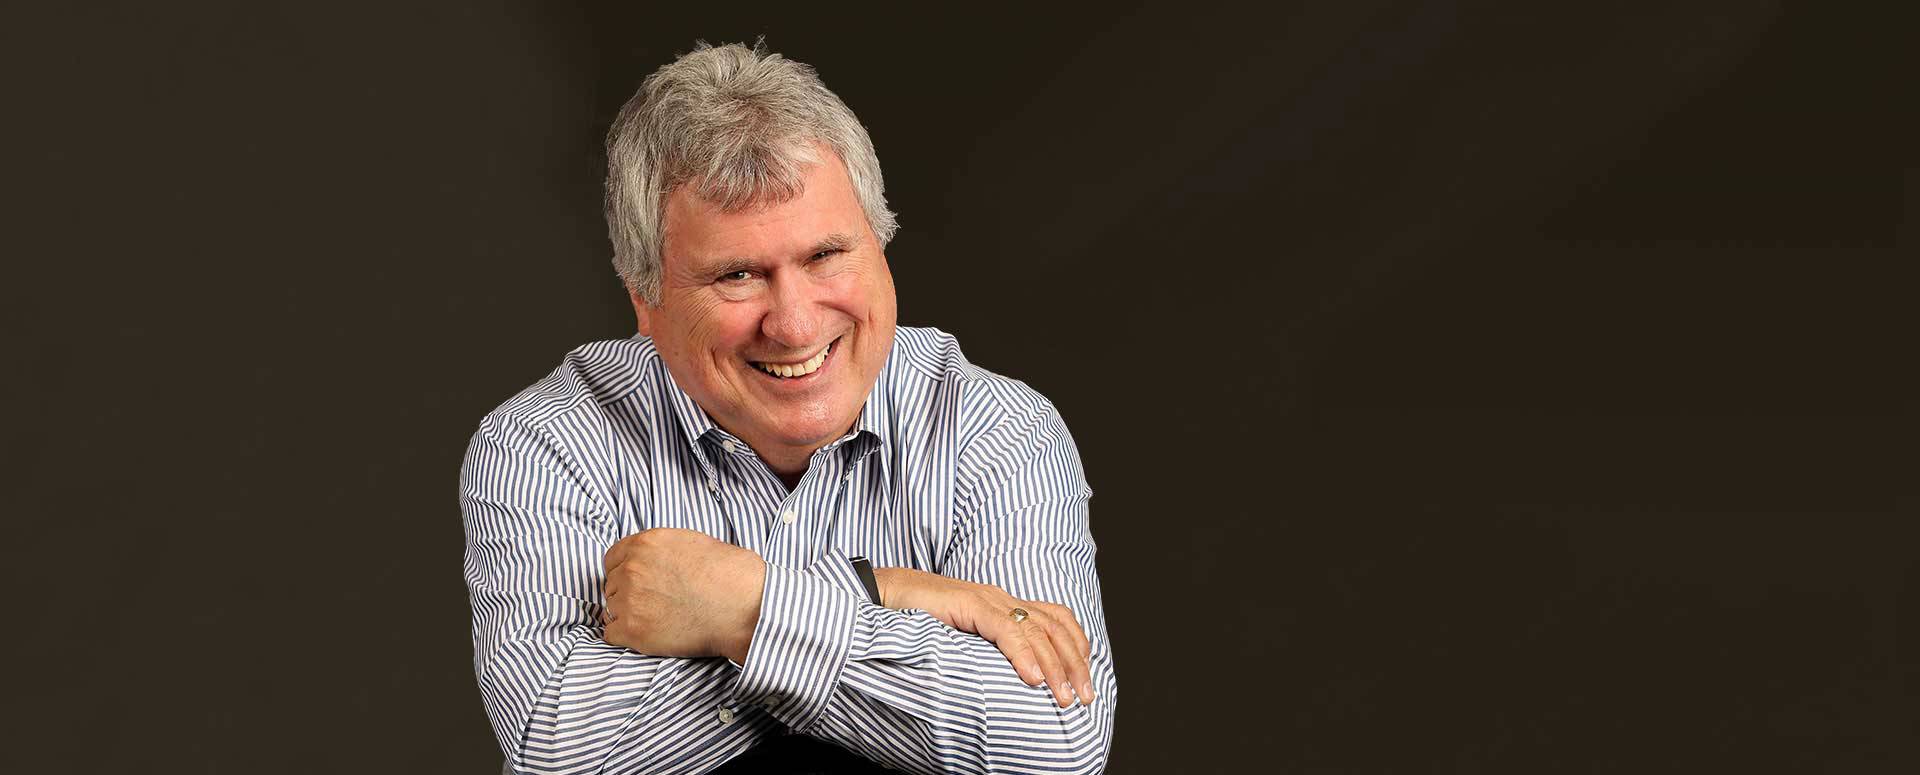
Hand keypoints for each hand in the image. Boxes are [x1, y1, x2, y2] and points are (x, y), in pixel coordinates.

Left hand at [601, 528, 764, 662]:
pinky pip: (610, 634)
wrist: (744, 608)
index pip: (612, 558)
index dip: (624, 571)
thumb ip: (664, 550)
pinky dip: (625, 637)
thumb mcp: (695, 543)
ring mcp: (630, 600)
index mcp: (646, 543)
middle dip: (628, 593)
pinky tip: (647, 634)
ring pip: (611, 609)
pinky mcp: (633, 630)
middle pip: (611, 584)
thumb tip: (656, 562)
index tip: (637, 582)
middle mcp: (632, 568)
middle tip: (653, 604)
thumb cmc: (731, 576)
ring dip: (627, 615)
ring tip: (656, 619)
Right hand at [873, 567, 1094, 707]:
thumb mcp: (961, 640)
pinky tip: (1033, 678)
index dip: (1076, 647)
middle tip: (1086, 697)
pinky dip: (1023, 654)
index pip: (1055, 619)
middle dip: (1075, 663)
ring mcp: (986, 599)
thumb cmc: (915, 620)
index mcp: (1003, 604)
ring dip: (1056, 665)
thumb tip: (1011, 684)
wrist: (880, 595)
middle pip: (1055, 626)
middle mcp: (1001, 598)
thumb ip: (986, 652)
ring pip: (1036, 629)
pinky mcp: (968, 603)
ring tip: (1066, 695)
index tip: (1085, 679)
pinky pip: (1005, 629)